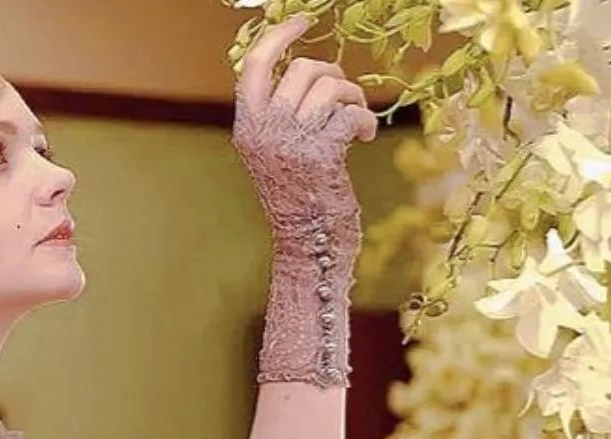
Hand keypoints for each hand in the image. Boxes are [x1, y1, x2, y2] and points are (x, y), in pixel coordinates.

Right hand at [231, 15, 377, 231]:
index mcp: (247, 127)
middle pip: (301, 69)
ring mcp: (289, 141)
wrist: (307, 243)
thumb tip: (313, 74)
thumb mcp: (275, 153)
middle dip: (332, 75)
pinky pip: (349, 113)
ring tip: (356, 120)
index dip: (280, 37)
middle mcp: (262, 130)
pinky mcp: (319, 154)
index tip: (304, 22)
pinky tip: (363, 138)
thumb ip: (281, 117)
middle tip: (345, 98)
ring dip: (352, 98)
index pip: (255, 65)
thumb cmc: (299, 198)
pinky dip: (363, 121)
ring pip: (329, 87)